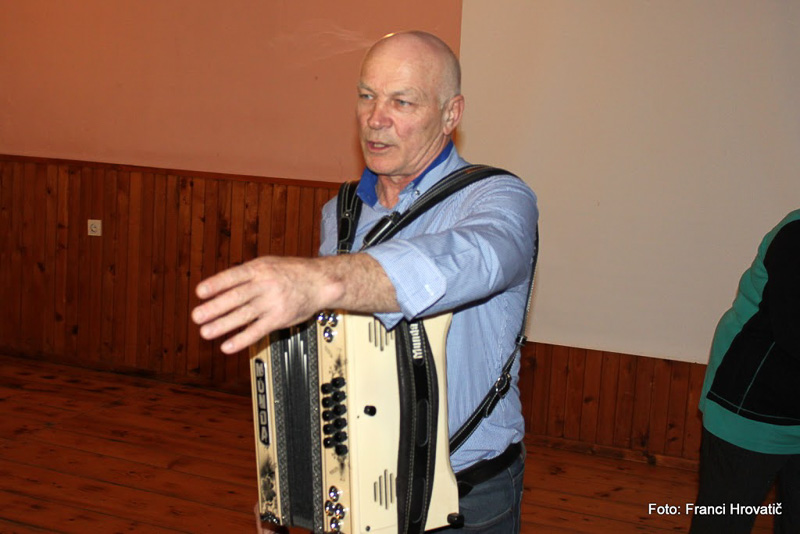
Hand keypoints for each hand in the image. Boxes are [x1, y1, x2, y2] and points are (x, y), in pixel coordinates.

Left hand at [191, 256, 337, 353]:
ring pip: (244, 315)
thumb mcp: (268, 264)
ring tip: (206, 332)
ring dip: (223, 325)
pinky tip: (228, 346)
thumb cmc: (291, 272)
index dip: (216, 284)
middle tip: (197, 316)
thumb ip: (245, 274)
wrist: (320, 282)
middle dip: (215, 308)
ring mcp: (272, 302)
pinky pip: (258, 330)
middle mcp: (265, 285)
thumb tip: (218, 285)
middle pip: (236, 297)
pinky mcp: (279, 318)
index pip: (234, 276)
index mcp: (259, 269)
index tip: (200, 292)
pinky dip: (241, 339)